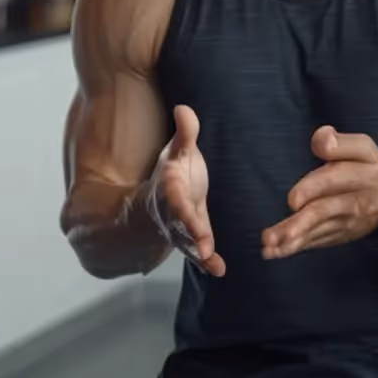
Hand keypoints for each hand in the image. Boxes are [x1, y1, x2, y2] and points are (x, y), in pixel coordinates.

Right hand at [146, 105, 224, 276]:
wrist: (158, 197)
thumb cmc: (173, 172)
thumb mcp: (177, 151)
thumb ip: (185, 133)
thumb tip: (184, 108)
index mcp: (171, 187)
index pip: (175, 196)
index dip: (180, 204)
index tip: (188, 210)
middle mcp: (174, 210)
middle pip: (182, 223)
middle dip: (193, 234)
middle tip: (204, 247)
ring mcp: (182, 228)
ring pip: (188, 242)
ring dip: (200, 252)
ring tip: (212, 262)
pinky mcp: (192, 238)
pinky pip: (198, 253)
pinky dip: (207, 263)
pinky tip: (219, 270)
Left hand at [261, 125, 377, 260]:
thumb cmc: (371, 171)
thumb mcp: (365, 149)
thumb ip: (342, 143)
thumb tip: (321, 138)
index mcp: (360, 176)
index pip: (335, 180)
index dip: (313, 189)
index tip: (292, 201)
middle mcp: (351, 204)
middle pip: (322, 212)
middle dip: (297, 224)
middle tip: (271, 235)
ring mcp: (342, 225)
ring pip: (316, 232)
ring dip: (291, 241)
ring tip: (268, 247)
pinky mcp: (334, 237)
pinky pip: (313, 243)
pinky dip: (293, 249)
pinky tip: (273, 252)